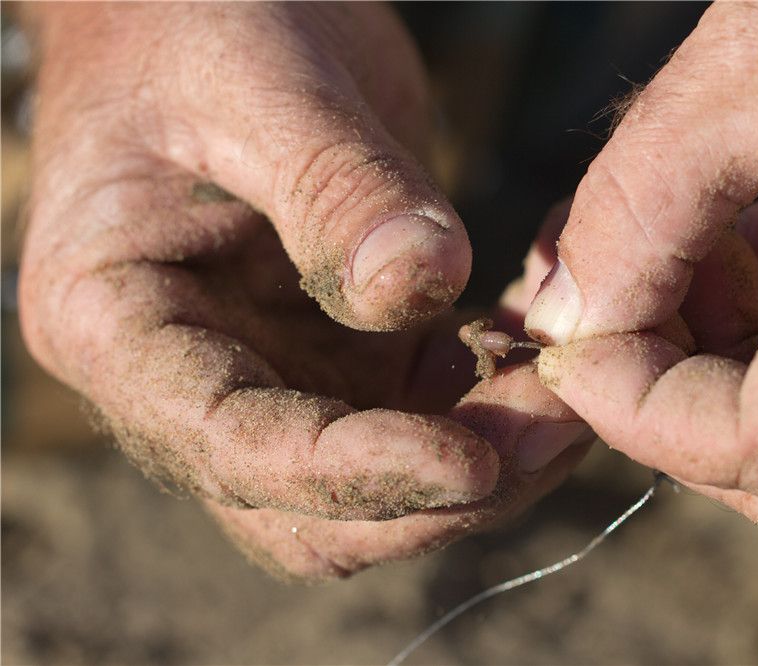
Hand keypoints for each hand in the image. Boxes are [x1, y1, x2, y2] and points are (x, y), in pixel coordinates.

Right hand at [19, 2, 587, 580]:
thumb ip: (335, 187)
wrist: (208, 5)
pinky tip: (539, 361)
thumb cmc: (192, 20)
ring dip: (478, 465)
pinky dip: (486, 410)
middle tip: (551, 433)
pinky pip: (419, 417)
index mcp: (117, 325)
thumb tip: (426, 285)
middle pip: (305, 508)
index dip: (353, 472)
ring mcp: (270, 373)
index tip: (473, 461)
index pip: (229, 446)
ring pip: (374, 485)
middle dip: (432, 494)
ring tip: (567, 399)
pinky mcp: (341, 352)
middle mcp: (189, 378)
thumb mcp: (256, 81)